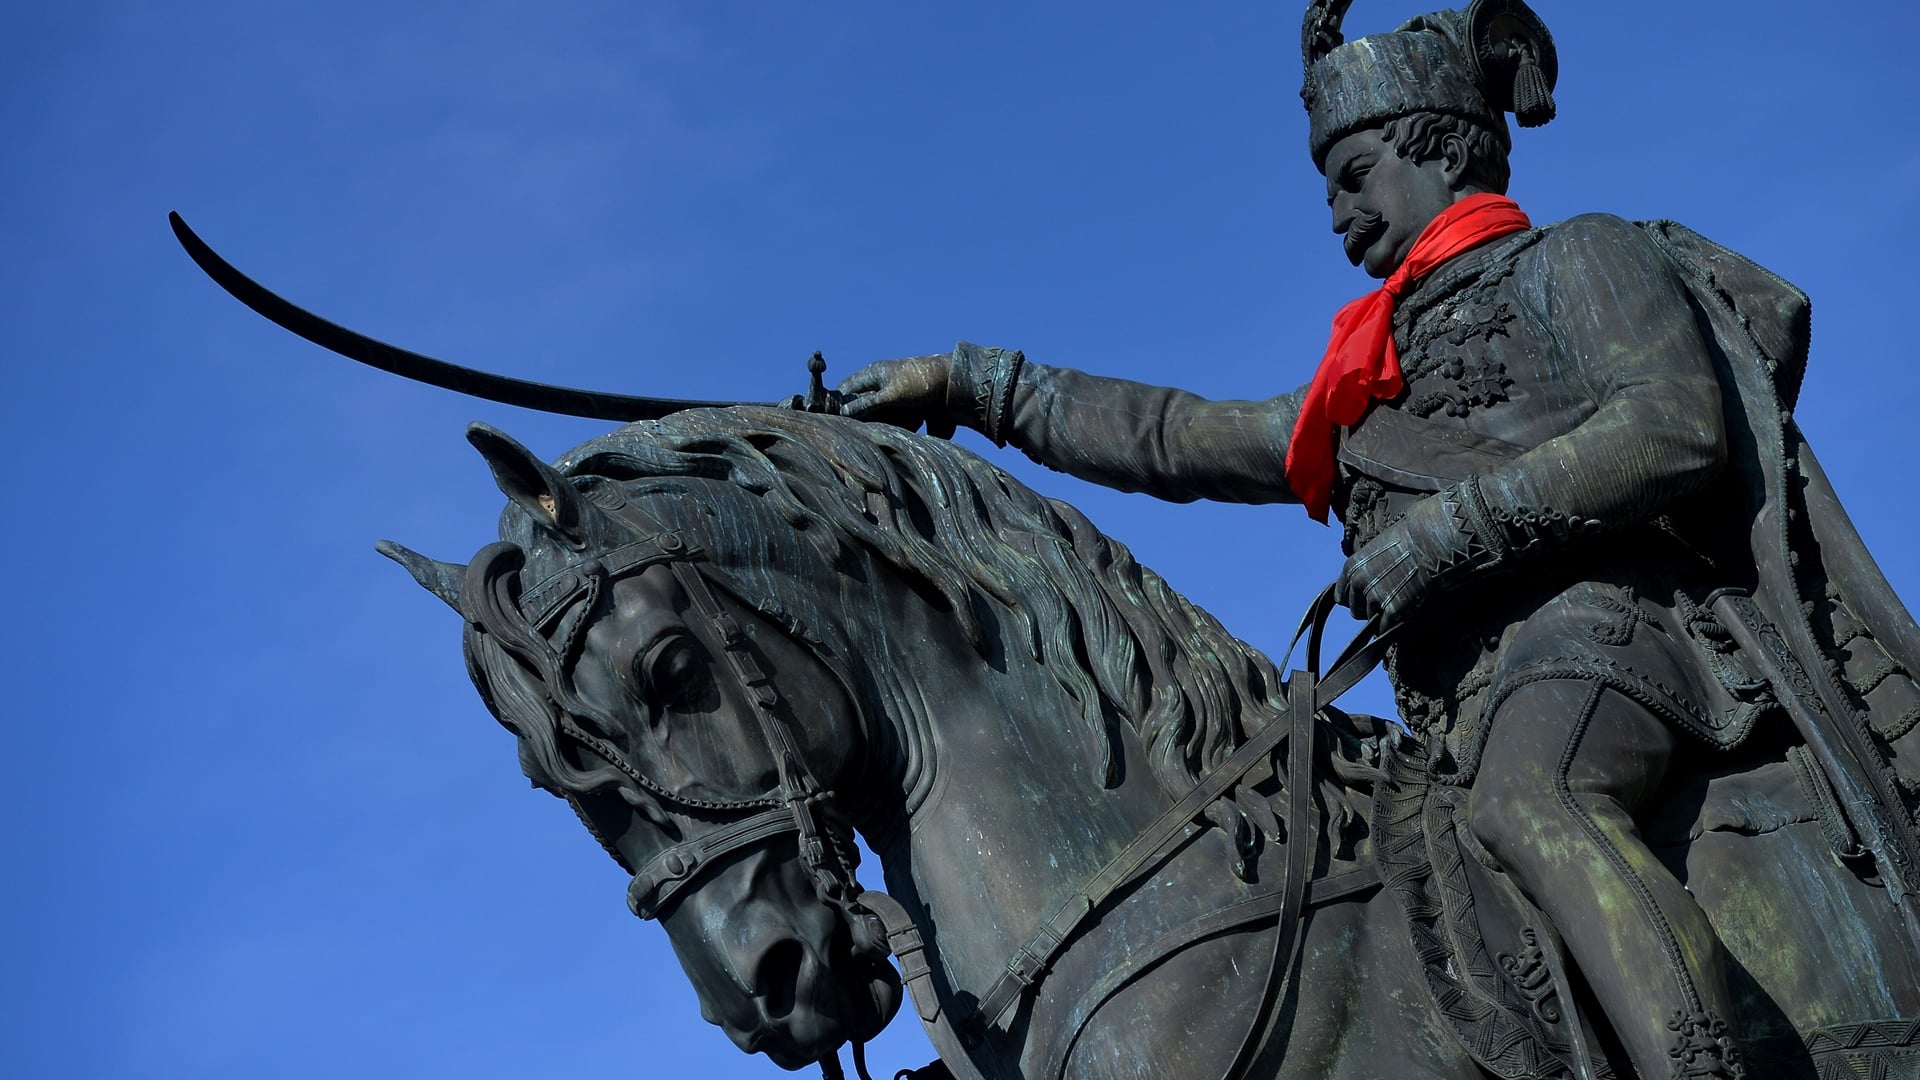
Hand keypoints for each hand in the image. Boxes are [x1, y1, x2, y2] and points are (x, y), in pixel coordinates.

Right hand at [836, 354, 957, 437]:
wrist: (957, 386)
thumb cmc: (922, 382)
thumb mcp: (891, 394)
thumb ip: (868, 405)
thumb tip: (844, 413)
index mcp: (875, 374)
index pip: (847, 387)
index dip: (837, 402)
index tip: (831, 420)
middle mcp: (883, 385)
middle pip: (862, 404)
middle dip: (859, 419)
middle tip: (853, 433)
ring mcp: (897, 398)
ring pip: (879, 416)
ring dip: (878, 426)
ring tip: (877, 434)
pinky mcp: (911, 410)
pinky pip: (897, 423)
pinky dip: (895, 429)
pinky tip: (895, 436)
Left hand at [1334, 492, 1476, 624]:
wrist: (1430, 542)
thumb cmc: (1408, 538)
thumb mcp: (1377, 548)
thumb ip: (1367, 567)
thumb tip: (1367, 578)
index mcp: (1352, 568)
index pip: (1341, 597)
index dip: (1354, 599)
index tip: (1365, 599)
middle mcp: (1359, 584)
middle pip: (1355, 611)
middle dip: (1368, 610)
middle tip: (1385, 604)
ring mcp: (1376, 598)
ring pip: (1371, 620)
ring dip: (1382, 617)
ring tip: (1398, 606)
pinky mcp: (1394, 610)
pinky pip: (1385, 628)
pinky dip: (1392, 627)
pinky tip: (1402, 618)